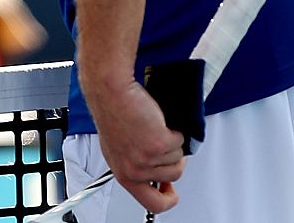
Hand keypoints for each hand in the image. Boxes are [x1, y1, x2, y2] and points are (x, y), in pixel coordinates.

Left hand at [83, 78, 186, 215]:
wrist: (112, 90)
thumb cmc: (113, 112)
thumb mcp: (119, 148)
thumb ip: (136, 166)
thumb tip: (154, 174)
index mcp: (124, 174)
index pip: (152, 204)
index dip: (167, 199)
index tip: (170, 190)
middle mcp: (134, 170)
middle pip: (173, 178)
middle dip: (173, 160)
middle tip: (162, 144)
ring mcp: (147, 159)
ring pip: (178, 159)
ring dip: (172, 143)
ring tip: (153, 128)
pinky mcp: (159, 144)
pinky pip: (181, 142)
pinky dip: (174, 130)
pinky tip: (156, 121)